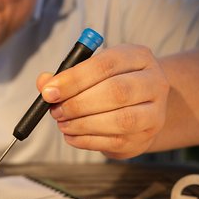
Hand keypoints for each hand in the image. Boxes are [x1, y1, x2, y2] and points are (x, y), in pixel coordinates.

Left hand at [37, 44, 169, 158]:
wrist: (140, 108)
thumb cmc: (109, 84)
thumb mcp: (91, 71)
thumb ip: (66, 75)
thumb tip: (44, 83)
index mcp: (139, 57)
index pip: (106, 64)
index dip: (74, 79)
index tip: (49, 92)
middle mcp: (154, 83)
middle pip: (117, 92)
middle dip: (78, 103)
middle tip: (55, 110)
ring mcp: (154, 113)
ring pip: (120, 120)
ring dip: (83, 124)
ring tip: (63, 123)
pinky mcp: (145, 138)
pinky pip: (115, 141)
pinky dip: (87, 140)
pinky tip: (71, 135)